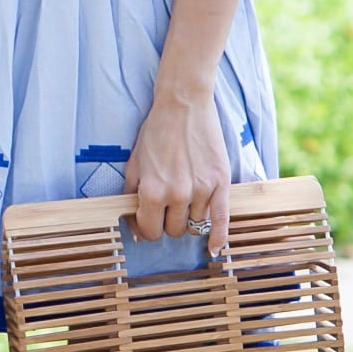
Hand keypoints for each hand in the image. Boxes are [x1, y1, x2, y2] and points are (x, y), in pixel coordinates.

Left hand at [124, 92, 230, 251]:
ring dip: (189, 217)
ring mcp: (201, 190)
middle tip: (167, 203)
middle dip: (168, 221)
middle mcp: (178, 194)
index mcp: (153, 191)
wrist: (183, 104)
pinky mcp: (221, 183)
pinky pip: (222, 220)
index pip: (150, 231)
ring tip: (185, 196)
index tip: (148, 220)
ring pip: (195, 225)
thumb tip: (134, 229)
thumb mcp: (134, 163)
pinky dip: (218, 237)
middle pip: (174, 231)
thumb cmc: (156, 131)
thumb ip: (131, 197)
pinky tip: (214, 247)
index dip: (146, 227)